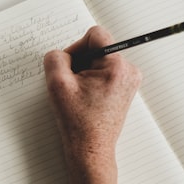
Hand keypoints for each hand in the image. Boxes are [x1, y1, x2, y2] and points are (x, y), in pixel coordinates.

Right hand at [43, 26, 141, 175]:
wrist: (90, 148)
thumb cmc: (78, 121)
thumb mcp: (57, 84)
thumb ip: (55, 58)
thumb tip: (61, 54)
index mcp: (116, 67)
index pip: (95, 35)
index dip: (76, 47)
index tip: (70, 66)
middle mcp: (128, 71)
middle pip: (97, 47)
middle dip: (80, 62)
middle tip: (73, 84)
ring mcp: (128, 80)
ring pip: (99, 60)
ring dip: (85, 72)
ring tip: (79, 93)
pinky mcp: (124, 88)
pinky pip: (104, 71)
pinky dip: (91, 80)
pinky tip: (86, 97)